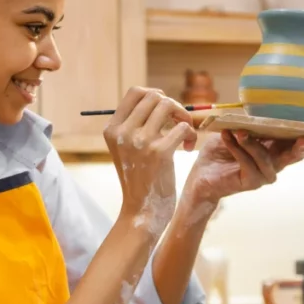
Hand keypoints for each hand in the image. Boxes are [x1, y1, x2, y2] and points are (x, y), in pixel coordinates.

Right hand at [103, 87, 197, 236]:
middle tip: (178, 123)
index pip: (134, 92)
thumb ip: (134, 124)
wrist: (141, 211)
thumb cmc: (138, 178)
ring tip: (185, 134)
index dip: (155, 95)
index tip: (165, 111)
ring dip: (184, 116)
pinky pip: (183, 127)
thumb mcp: (125, 148)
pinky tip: (189, 148)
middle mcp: (123, 132)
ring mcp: (140, 142)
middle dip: (173, 105)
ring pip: (169, 105)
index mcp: (112, 129)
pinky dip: (191, 134)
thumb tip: (158, 98)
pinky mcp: (160, 152)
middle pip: (154, 96)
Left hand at [182, 129, 303, 203]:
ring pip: (269, 159)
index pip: (303, 144)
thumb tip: (266, 103)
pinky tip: (229, 137)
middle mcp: (275, 163)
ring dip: (253, 144)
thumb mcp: (238, 130)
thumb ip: (253, 122)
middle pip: (297, 155)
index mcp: (276, 148)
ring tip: (240, 131)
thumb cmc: (220, 151)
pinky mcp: (250, 182)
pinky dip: (237, 148)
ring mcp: (264, 175)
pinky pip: (248, 163)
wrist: (202, 176)